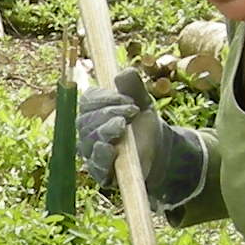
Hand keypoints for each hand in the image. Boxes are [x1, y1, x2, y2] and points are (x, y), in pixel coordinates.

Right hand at [75, 68, 209, 210]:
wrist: (158, 149)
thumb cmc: (144, 122)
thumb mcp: (143, 101)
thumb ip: (134, 86)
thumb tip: (125, 72)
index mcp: (92, 110)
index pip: (87, 100)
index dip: (104, 98)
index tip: (128, 99)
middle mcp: (86, 130)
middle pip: (86, 120)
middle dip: (108, 113)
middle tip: (132, 112)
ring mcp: (91, 152)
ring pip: (89, 140)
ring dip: (106, 130)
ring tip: (124, 126)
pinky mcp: (99, 172)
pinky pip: (94, 164)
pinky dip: (101, 155)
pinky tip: (111, 149)